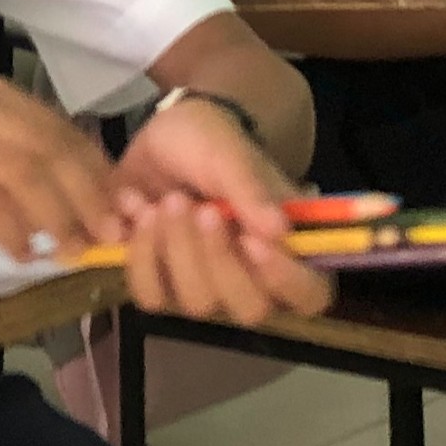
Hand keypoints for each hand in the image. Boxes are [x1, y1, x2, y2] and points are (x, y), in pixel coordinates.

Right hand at [0, 81, 123, 273]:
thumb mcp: (4, 190)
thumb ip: (51, 188)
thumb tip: (116, 213)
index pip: (64, 132)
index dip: (103, 174)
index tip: (129, 214)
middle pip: (50, 150)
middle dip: (89, 198)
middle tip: (110, 238)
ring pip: (25, 175)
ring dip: (59, 220)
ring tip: (71, 253)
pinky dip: (16, 235)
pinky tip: (23, 256)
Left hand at [111, 92, 331, 325]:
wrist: (155, 136)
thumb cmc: (209, 142)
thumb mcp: (229, 154)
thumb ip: (252, 191)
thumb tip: (280, 231)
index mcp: (286, 245)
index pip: (309, 294)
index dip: (283, 279)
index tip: (249, 239)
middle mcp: (252, 276)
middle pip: (248, 310)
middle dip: (217, 258)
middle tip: (196, 207)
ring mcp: (205, 284)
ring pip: (196, 304)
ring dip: (174, 250)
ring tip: (161, 202)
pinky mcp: (162, 282)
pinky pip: (150, 296)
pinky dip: (138, 253)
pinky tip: (136, 212)